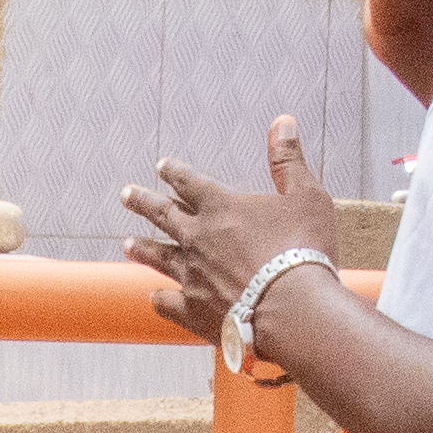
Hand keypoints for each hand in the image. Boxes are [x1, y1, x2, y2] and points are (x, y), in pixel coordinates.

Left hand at [121, 128, 346, 348]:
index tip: (161, 166)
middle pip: (163, 215)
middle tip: (126, 194)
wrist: (295, 311)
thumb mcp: (306, 196)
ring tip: (128, 245)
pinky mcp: (194, 311)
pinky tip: (154, 296)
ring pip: (159, 257)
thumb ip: (288, 160)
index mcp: (222, 208)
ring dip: (143, 249)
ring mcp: (192, 276)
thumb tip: (283, 121)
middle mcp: (198, 239)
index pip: (190, 183)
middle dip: (143, 202)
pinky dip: (160, 299)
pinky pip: (168, 303)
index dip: (175, 172)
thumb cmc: (305, 251)